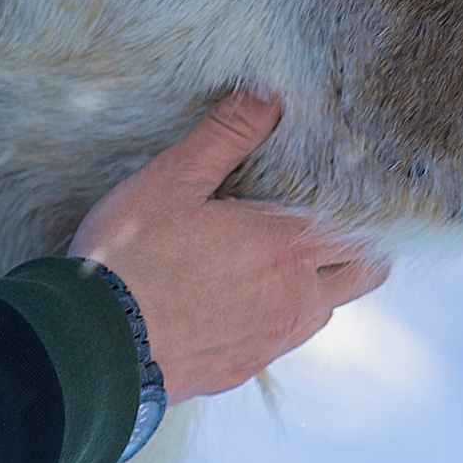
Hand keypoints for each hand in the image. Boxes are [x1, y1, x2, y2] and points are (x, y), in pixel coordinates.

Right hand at [69, 91, 386, 402]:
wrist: (99, 345)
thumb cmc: (133, 256)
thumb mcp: (172, 180)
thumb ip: (225, 135)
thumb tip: (267, 94)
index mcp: (286, 247)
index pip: (364, 231)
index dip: (361, 208)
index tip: (340, 188)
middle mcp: (295, 299)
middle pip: (363, 274)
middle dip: (352, 246)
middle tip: (313, 219)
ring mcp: (273, 340)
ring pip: (323, 309)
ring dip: (313, 283)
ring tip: (269, 256)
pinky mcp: (245, 368)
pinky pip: (281, 339)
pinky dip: (273, 315)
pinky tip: (231, 296)